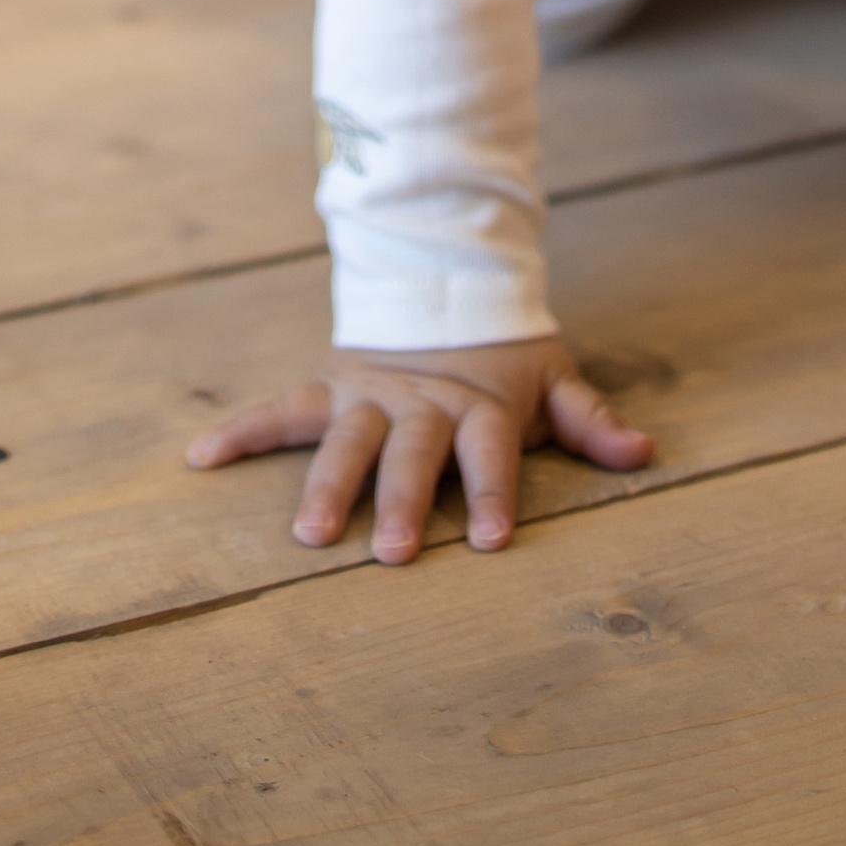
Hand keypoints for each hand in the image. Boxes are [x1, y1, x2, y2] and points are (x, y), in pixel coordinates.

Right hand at [187, 335, 654, 561]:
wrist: (441, 290)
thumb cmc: (503, 361)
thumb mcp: (552, 380)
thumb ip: (590, 420)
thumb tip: (644, 452)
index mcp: (478, 405)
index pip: (489, 453)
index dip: (493, 494)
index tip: (493, 542)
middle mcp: (422, 402)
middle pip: (413, 452)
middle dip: (404, 501)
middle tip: (396, 554)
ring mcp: (370, 394)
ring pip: (346, 440)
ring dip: (329, 485)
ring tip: (311, 535)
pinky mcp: (329, 388)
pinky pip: (280, 408)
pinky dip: (241, 429)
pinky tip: (201, 456)